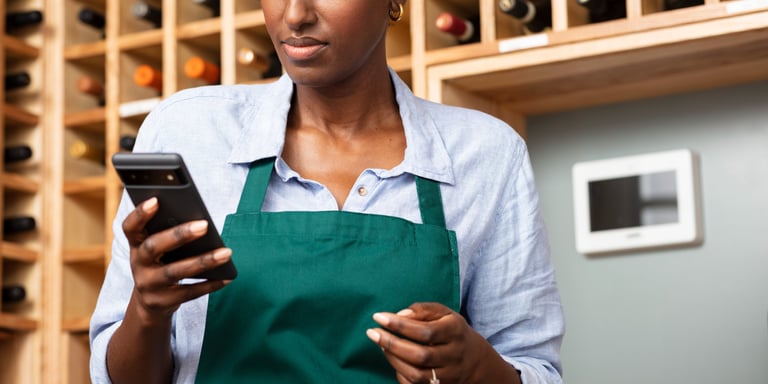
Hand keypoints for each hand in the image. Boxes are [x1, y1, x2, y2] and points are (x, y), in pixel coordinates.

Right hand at [123, 197, 231, 323]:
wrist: (150, 302)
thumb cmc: (162, 263)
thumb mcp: (160, 249)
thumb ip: (170, 234)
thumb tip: (201, 223)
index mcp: (136, 245)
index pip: (130, 227)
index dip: (140, 214)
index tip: (155, 200)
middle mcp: (138, 264)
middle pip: (154, 246)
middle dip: (179, 235)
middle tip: (204, 225)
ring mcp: (148, 285)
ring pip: (175, 272)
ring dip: (203, 261)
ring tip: (226, 252)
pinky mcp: (162, 302)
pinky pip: (189, 292)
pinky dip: (210, 284)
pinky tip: (227, 277)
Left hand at [365, 302, 512, 383]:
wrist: (474, 360)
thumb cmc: (451, 330)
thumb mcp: (443, 313)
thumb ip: (423, 310)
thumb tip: (400, 315)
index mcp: (456, 331)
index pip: (426, 331)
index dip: (400, 325)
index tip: (378, 317)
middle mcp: (455, 355)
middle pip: (421, 355)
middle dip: (392, 344)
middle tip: (372, 333)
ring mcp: (449, 375)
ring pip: (417, 374)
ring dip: (393, 359)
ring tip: (381, 345)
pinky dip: (400, 373)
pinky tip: (393, 359)